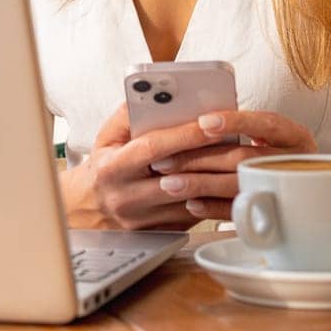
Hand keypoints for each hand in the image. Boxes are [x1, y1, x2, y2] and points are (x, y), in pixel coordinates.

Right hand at [60, 105, 315, 229]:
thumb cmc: (102, 167)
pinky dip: (214, 200)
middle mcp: (128, 197)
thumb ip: (126, 116)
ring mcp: (144, 220)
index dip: (184, 135)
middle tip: (243, 142)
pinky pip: (193, 217)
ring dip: (220, 181)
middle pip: (179, 176)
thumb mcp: (105, 139)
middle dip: (213, 158)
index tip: (212, 121)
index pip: (153, 148)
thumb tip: (152, 95)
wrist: (85, 213)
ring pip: (191, 200)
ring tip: (245, 163)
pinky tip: (232, 185)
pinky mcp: (160, 234)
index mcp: (113, 168)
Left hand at [145, 109, 316, 220]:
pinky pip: (241, 211)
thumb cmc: (276, 156)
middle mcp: (296, 163)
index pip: (266, 124)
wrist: (311, 198)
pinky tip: (190, 203)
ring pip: (238, 185)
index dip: (235, 122)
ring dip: (200, 184)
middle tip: (164, 160)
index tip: (203, 122)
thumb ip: (242, 129)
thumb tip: (195, 122)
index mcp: (296, 136)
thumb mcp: (270, 139)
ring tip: (169, 182)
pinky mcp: (274, 216)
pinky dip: (212, 207)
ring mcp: (287, 191)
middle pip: (244, 158)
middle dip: (199, 157)